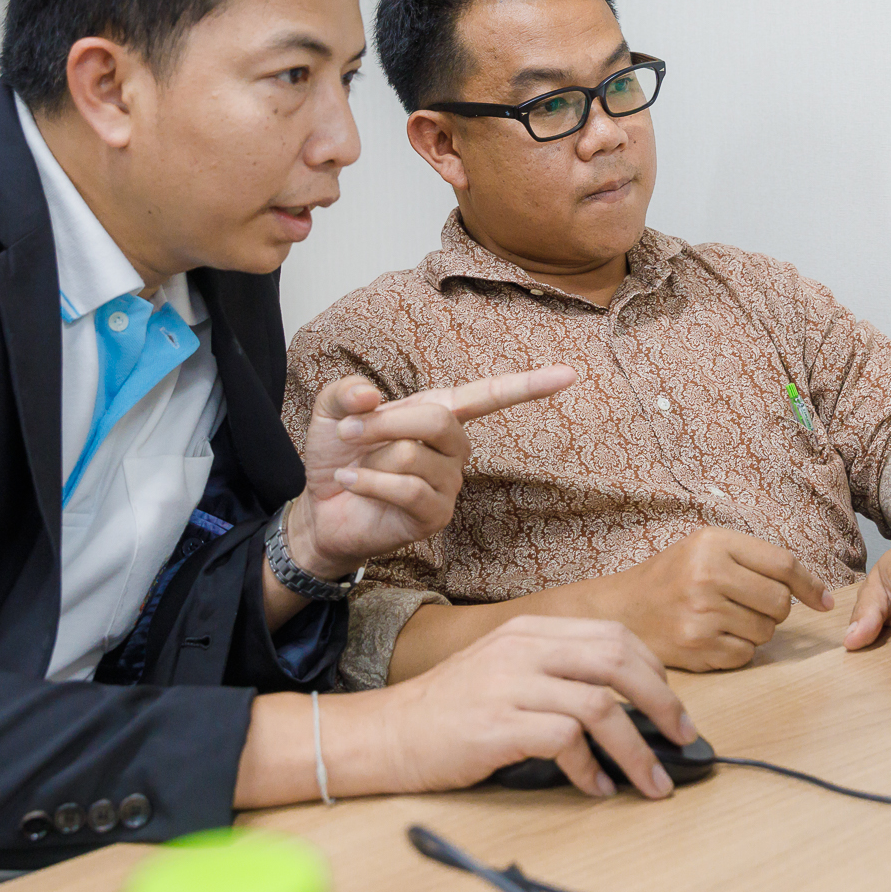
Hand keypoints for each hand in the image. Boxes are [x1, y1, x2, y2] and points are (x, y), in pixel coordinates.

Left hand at [283, 366, 575, 576]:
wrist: (321, 508)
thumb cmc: (340, 455)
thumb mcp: (334, 411)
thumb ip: (348, 391)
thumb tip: (370, 396)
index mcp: (441, 413)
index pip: (491, 395)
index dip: (530, 385)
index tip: (569, 375)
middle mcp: (454, 448)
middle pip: (438, 420)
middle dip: (385, 423)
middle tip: (350, 432)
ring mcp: (449, 484)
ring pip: (414, 456)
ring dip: (370, 459)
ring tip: (354, 468)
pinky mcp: (435, 516)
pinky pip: (409, 490)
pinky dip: (370, 483)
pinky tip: (352, 484)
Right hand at [379, 616, 696, 797]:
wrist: (387, 734)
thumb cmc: (449, 710)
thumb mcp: (503, 668)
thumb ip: (555, 672)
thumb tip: (624, 706)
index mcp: (530, 629)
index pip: (614, 636)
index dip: (654, 671)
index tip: (672, 705)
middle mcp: (524, 648)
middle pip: (619, 662)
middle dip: (663, 703)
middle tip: (683, 738)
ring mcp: (510, 684)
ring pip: (601, 706)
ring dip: (637, 749)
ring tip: (651, 782)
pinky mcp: (499, 725)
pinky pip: (567, 742)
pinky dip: (590, 770)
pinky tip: (595, 788)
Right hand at [601, 527, 832, 670]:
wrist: (622, 609)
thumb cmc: (672, 577)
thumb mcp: (707, 547)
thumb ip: (758, 560)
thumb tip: (821, 596)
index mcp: (714, 543)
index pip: (783, 564)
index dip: (811, 584)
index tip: (823, 601)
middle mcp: (707, 576)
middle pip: (780, 602)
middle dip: (775, 608)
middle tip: (750, 605)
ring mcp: (702, 614)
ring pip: (766, 632)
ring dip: (756, 630)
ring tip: (725, 618)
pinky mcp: (697, 648)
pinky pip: (746, 655)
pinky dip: (738, 649)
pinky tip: (714, 636)